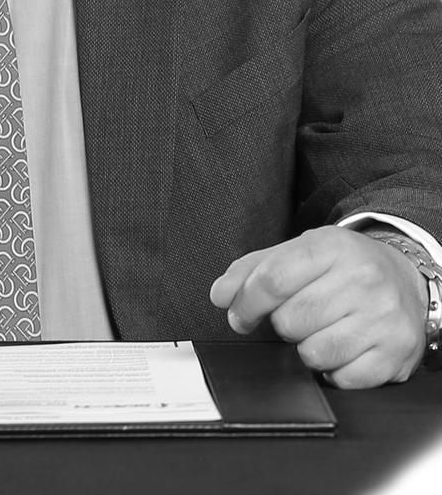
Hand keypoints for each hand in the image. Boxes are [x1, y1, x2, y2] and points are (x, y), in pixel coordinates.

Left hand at [209, 227, 426, 386]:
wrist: (405, 278)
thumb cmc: (345, 266)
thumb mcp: (300, 252)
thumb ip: (253, 269)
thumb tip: (221, 295)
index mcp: (332, 247)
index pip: (273, 279)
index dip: (246, 302)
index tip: (238, 313)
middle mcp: (363, 279)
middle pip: (290, 320)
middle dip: (282, 324)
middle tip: (298, 315)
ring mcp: (382, 318)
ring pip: (313, 353)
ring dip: (307, 348)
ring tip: (321, 330)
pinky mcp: (396, 353)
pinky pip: (343, 379)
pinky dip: (335, 371)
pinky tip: (343, 349)